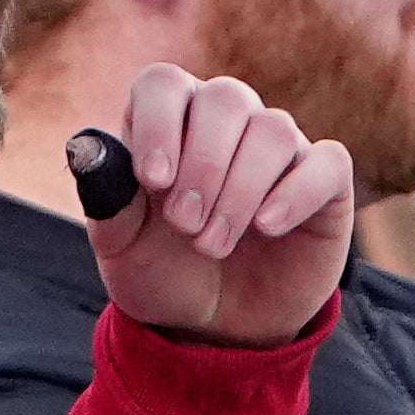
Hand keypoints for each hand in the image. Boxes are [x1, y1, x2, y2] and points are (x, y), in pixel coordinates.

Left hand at [88, 65, 355, 347]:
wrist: (217, 329)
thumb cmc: (166, 274)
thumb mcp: (122, 247)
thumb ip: (106, 197)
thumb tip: (86, 146)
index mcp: (171, 122)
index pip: (165, 85)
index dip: (159, 123)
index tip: (154, 180)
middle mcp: (228, 123)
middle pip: (226, 99)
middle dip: (203, 166)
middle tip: (184, 225)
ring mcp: (280, 151)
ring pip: (274, 130)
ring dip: (240, 189)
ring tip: (213, 243)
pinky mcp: (325, 183)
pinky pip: (327, 163)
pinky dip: (297, 192)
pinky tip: (267, 226)